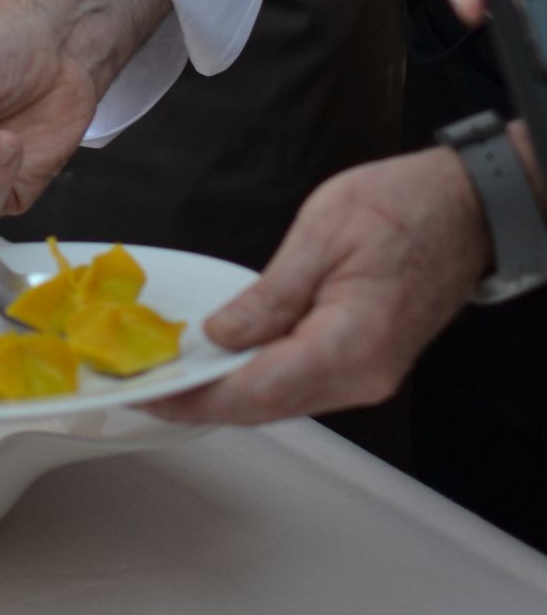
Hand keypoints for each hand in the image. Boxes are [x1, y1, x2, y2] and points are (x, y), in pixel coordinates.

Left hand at [140, 145, 491, 424]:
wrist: (469, 207)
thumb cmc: (407, 207)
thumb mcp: (321, 234)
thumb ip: (266, 296)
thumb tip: (219, 336)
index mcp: (349, 344)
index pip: (253, 392)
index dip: (193, 398)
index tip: (149, 395)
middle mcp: (360, 376)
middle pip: (261, 407)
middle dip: (198, 401)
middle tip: (145, 387)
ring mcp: (366, 377)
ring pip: (277, 402)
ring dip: (223, 393)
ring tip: (172, 376)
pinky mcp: (362, 366)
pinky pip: (296, 386)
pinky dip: (253, 380)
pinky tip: (221, 363)